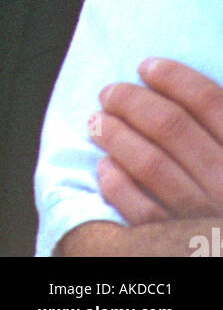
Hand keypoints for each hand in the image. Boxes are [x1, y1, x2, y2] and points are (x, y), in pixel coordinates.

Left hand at [89, 58, 222, 224]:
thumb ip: (217, 122)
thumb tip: (185, 88)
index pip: (208, 101)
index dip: (173, 78)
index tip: (146, 67)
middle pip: (171, 127)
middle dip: (132, 102)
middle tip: (109, 93)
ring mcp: (203, 214)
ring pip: (150, 164)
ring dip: (116, 135)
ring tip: (97, 121)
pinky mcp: (178, 242)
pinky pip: (143, 212)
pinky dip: (119, 186)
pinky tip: (106, 167)